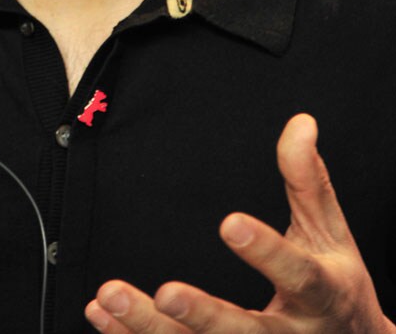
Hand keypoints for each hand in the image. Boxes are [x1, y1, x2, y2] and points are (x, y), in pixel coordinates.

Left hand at [86, 114, 394, 333]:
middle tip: (165, 293)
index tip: (230, 224)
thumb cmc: (335, 286)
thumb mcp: (330, 233)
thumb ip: (308, 180)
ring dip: (149, 330)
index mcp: (320, 296)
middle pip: (242, 332)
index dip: (266, 252)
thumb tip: (300, 123)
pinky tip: (102, 315)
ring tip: (112, 297)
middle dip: (203, 315)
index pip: (297, 275)